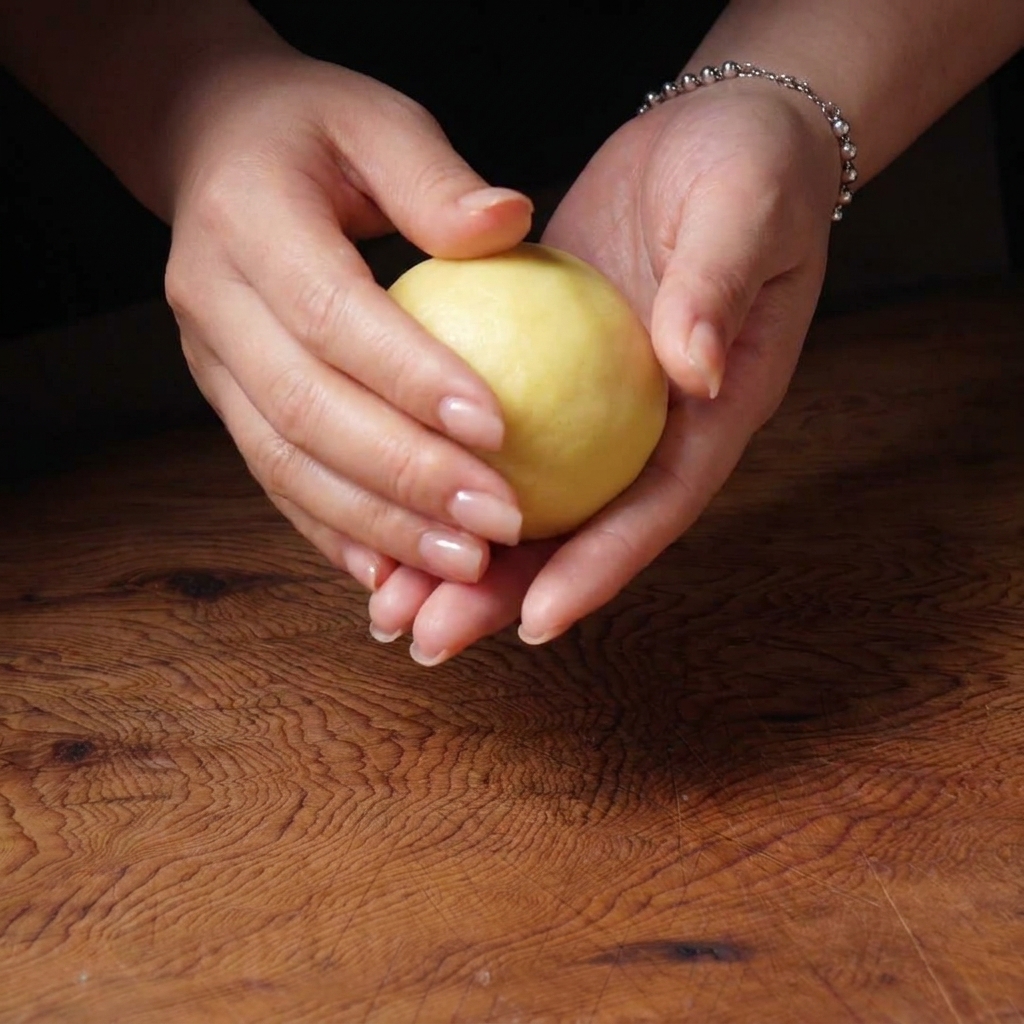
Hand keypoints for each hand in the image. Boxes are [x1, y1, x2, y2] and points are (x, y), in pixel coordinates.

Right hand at [164, 48, 532, 590]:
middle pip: (308, 411)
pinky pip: (276, 481)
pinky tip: (392, 574)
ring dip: (378, 525)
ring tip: (463, 564)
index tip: (500, 430)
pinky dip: (334, 533)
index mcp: (247, 222)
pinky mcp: (225, 402)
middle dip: (407, 478)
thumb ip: (434, 177)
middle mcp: (212, 303)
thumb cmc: (311, 129)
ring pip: (287, 465)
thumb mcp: (374, 119)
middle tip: (498, 522)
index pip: (333, 315)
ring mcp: (209, 364)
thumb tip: (512, 225)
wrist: (210, 149)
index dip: (413, 379)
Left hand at [367, 79, 839, 662]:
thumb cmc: (751, 172)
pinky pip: (491, 444)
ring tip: (388, 604)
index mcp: (709, 416)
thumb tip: (695, 370)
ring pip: (524, 502)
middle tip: (425, 638)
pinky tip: (383, 506)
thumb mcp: (746, 214)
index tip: (535, 620)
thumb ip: (719, 288)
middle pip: (576, 532)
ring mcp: (594, 409)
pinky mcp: (547, 376)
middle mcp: (647, 430)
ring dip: (457, 557)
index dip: (599, 568)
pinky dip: (442, 479)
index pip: (654, 508)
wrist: (715, 138)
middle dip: (502, 592)